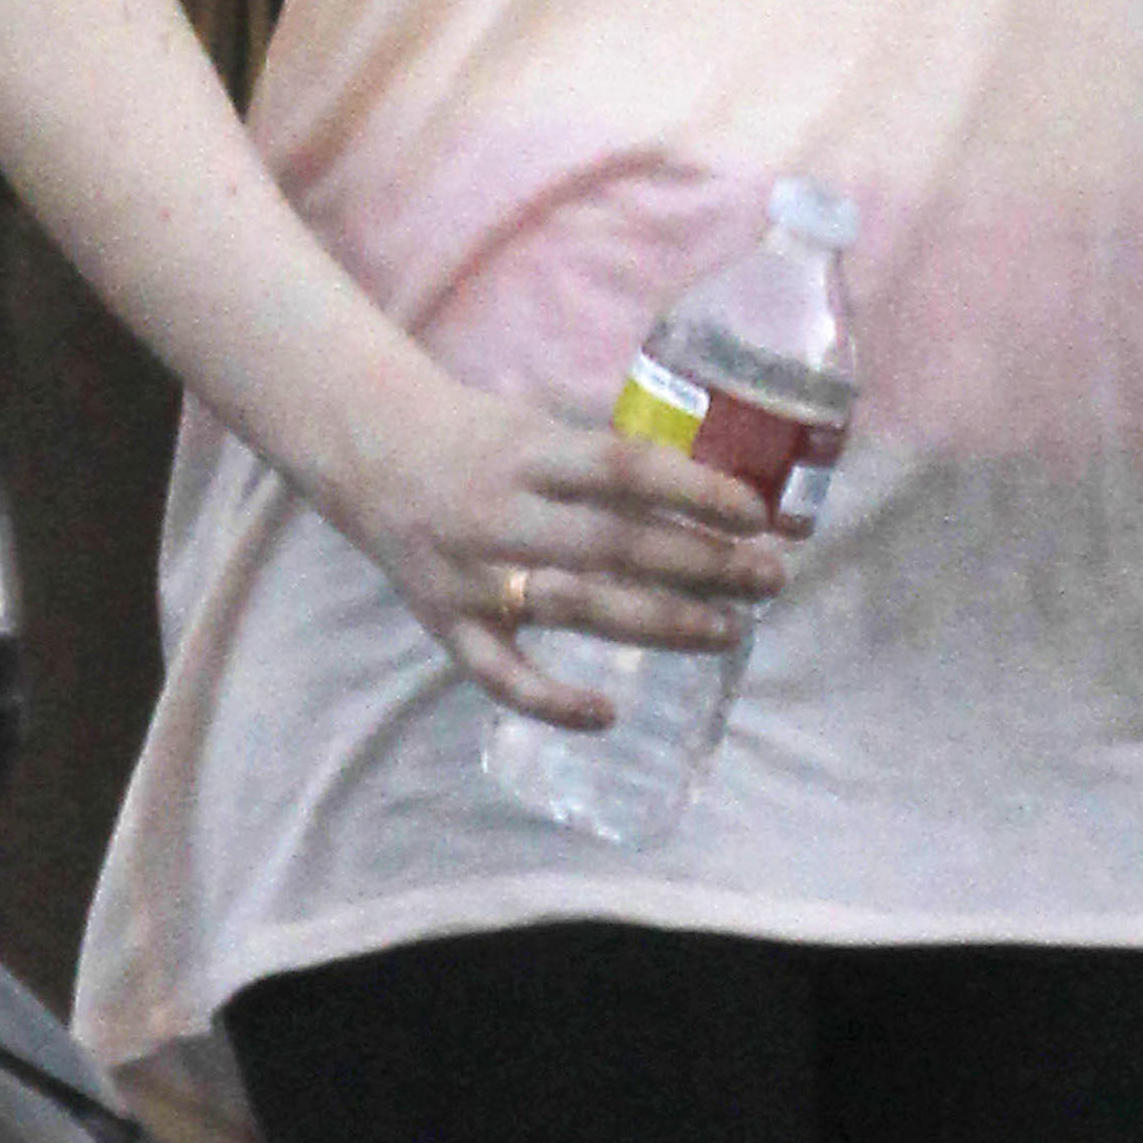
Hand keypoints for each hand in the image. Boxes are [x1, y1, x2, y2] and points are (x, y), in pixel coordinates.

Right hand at [337, 368, 789, 725]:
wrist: (371, 454)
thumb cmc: (479, 438)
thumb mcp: (540, 426)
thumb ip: (606, 462)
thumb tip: (708, 487)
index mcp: (530, 454)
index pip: (623, 468)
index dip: (692, 489)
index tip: (757, 511)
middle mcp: (501, 514)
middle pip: (613, 544)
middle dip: (701, 563)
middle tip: (771, 577)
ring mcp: (473, 576)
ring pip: (574, 608)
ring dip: (659, 623)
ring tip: (730, 632)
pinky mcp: (446, 627)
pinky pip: (500, 676)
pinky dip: (551, 702)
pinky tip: (608, 716)